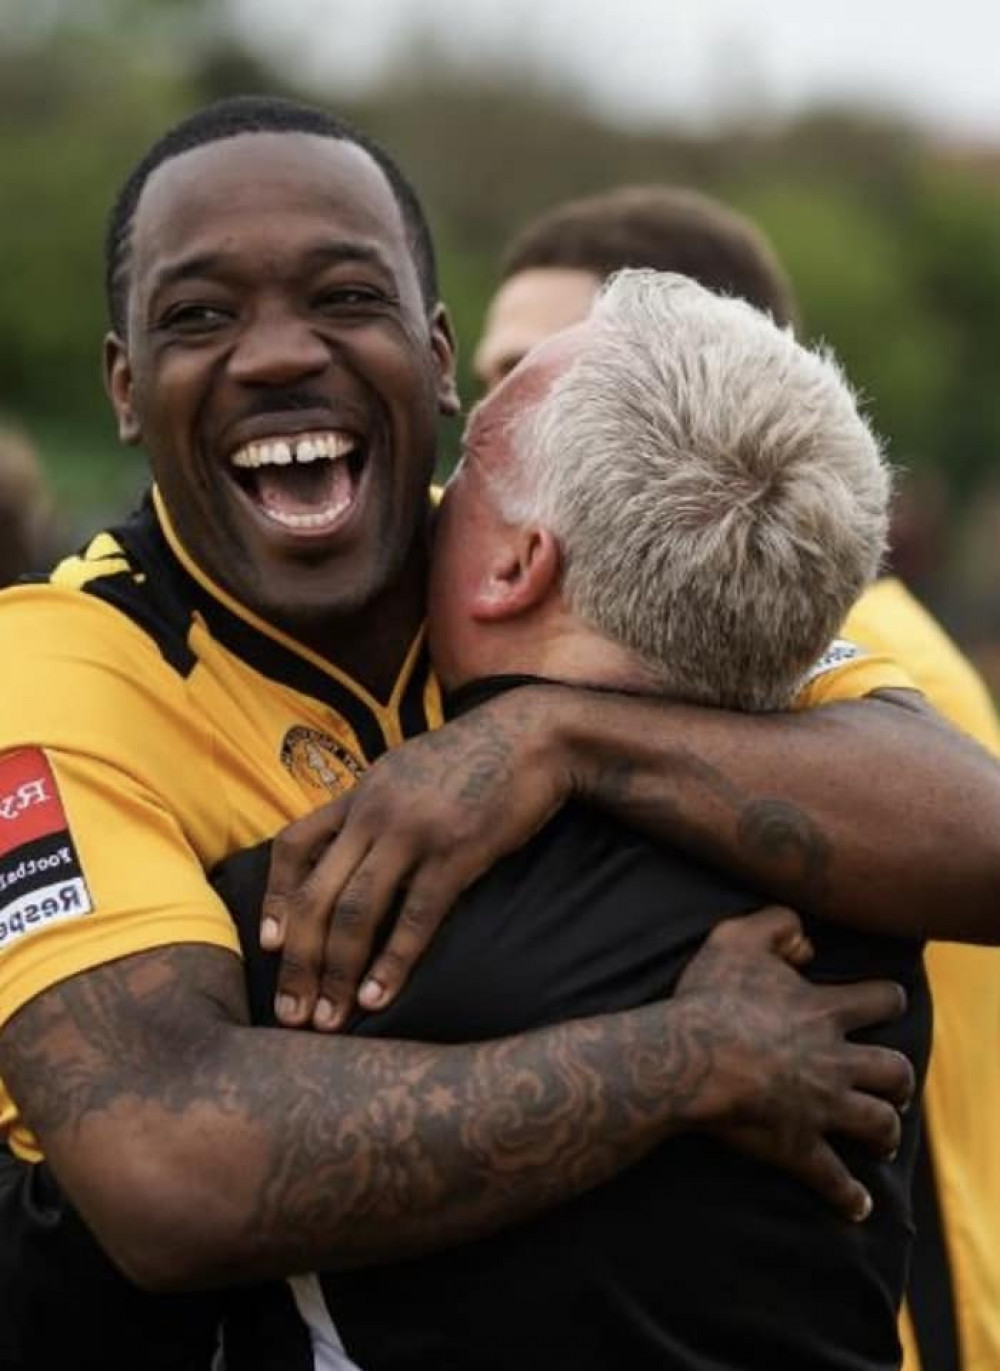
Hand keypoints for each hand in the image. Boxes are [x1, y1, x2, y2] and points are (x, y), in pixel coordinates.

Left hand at [262, 686, 571, 1028]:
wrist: (534, 736)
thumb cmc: (474, 760)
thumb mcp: (408, 772)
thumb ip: (377, 809)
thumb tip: (355, 852)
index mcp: (359, 793)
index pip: (294, 845)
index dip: (275, 898)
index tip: (269, 945)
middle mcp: (374, 813)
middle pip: (316, 894)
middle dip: (298, 961)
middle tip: (291, 1013)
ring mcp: (413, 832)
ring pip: (355, 912)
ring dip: (336, 973)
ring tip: (329, 1021)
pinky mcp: (455, 852)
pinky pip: (415, 917)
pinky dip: (392, 963)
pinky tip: (378, 997)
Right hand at [673, 906, 913, 1220]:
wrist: (689, 1057)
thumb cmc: (709, 997)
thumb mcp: (736, 938)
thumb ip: (777, 925)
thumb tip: (807, 942)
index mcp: (824, 1011)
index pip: (883, 1000)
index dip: (888, 1000)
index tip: (885, 1003)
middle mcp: (834, 1061)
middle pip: (895, 1071)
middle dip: (899, 1079)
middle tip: (891, 1083)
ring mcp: (821, 1107)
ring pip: (879, 1123)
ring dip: (885, 1131)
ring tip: (881, 1139)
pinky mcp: (798, 1146)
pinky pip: (833, 1178)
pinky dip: (849, 1196)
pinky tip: (857, 1206)